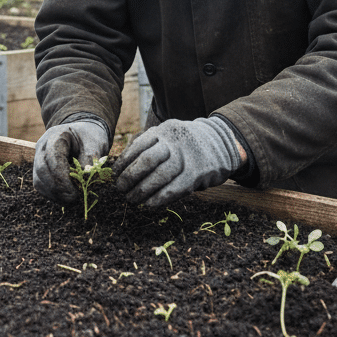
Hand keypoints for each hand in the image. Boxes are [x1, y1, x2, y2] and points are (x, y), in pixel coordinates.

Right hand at [33, 118, 109, 203]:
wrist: (81, 134)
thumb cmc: (89, 137)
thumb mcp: (95, 143)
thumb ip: (90, 158)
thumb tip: (85, 178)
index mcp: (56, 135)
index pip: (52, 158)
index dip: (61, 177)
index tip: (75, 191)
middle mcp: (43, 146)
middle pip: (42, 170)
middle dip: (57, 188)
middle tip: (74, 199)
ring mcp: (38, 158)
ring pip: (39, 180)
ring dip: (54, 194)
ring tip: (71, 200)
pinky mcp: (39, 170)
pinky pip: (41, 186)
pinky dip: (53, 195)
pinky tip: (66, 198)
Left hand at [112, 117, 240, 207]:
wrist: (221, 143)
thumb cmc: (186, 144)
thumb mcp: (168, 136)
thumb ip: (149, 146)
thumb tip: (122, 165)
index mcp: (164, 131)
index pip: (138, 146)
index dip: (124, 162)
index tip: (115, 174)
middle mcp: (175, 142)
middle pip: (147, 160)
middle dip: (130, 177)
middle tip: (120, 188)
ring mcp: (187, 157)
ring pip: (160, 176)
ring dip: (142, 191)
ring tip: (131, 199)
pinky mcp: (198, 174)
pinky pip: (175, 188)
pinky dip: (159, 198)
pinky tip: (148, 204)